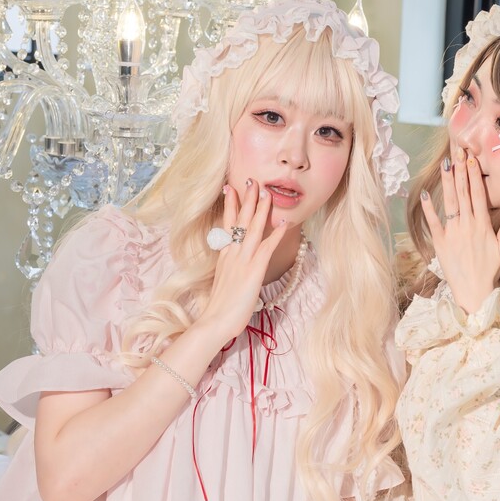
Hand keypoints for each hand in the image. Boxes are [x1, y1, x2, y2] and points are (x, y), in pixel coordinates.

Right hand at [198, 181, 291, 342]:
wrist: (215, 321)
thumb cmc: (219, 308)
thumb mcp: (223, 282)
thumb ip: (229, 269)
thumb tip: (234, 265)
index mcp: (224, 256)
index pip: (227, 224)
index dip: (230, 205)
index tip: (231, 188)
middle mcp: (232, 253)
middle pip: (239, 220)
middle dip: (247, 198)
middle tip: (252, 179)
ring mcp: (243, 260)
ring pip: (253, 228)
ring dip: (261, 209)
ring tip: (266, 191)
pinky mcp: (254, 270)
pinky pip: (267, 247)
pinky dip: (276, 233)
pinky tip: (284, 221)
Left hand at [420, 149, 499, 315]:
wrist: (473, 291)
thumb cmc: (489, 271)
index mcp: (483, 225)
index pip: (478, 194)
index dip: (474, 175)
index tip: (471, 159)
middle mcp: (467, 225)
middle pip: (463, 193)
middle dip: (461, 171)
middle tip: (458, 152)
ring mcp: (452, 233)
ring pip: (450, 203)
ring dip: (447, 183)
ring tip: (445, 164)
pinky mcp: (440, 243)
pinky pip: (433, 223)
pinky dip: (429, 209)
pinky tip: (425, 193)